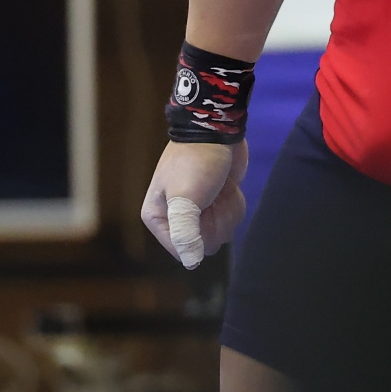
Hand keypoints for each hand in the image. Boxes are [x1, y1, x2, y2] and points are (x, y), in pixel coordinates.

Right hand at [141, 139, 249, 268]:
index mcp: (157, 217)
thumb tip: (191, 263)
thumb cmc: (197, 160)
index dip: (200, 234)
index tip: (202, 207)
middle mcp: (172, 218)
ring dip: (226, 211)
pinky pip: (228, 220)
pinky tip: (228, 188)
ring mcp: (195, 212)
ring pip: (220, 234)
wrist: (216, 128)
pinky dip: (233, 204)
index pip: (183, 250)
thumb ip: (185, 232)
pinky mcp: (214, 203)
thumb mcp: (187, 197)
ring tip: (220, 189)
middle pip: (204, 245)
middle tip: (213, 195)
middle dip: (216, 221)